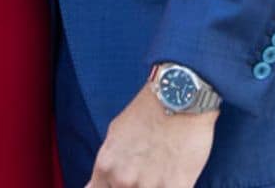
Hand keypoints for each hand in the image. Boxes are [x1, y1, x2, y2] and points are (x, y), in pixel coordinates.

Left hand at [85, 83, 215, 187]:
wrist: (180, 97)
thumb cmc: (148, 112)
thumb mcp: (115, 135)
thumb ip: (107, 163)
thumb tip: (94, 185)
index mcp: (106, 167)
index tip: (118, 184)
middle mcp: (123, 180)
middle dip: (133, 187)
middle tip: (145, 170)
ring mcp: (150, 186)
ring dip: (153, 187)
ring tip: (161, 171)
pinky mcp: (177, 187)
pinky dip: (172, 187)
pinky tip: (175, 176)